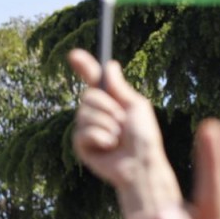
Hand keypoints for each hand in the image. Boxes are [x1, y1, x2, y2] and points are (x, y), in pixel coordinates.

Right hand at [68, 50, 181, 218]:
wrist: (141, 164)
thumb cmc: (144, 137)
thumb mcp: (136, 106)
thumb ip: (120, 87)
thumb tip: (110, 65)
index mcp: (111, 101)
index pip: (93, 80)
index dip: (84, 66)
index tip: (74, 54)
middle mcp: (97, 113)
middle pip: (87, 96)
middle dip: (107, 107)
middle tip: (122, 122)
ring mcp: (88, 129)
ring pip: (85, 114)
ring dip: (107, 125)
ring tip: (118, 138)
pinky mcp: (82, 146)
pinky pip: (83, 133)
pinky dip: (100, 138)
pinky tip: (109, 147)